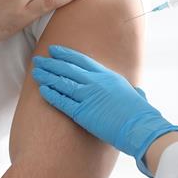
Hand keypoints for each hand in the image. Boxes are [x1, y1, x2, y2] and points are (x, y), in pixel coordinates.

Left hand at [33, 45, 177, 176]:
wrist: (141, 127)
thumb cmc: (141, 114)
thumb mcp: (137, 96)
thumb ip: (133, 91)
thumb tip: (138, 93)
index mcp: (108, 76)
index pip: (82, 60)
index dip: (66, 55)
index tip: (54, 50)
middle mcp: (96, 82)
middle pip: (68, 69)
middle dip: (52, 63)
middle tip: (38, 59)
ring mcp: (88, 96)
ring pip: (62, 82)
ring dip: (47, 76)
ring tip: (36, 72)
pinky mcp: (83, 113)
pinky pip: (62, 102)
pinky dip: (51, 95)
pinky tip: (41, 90)